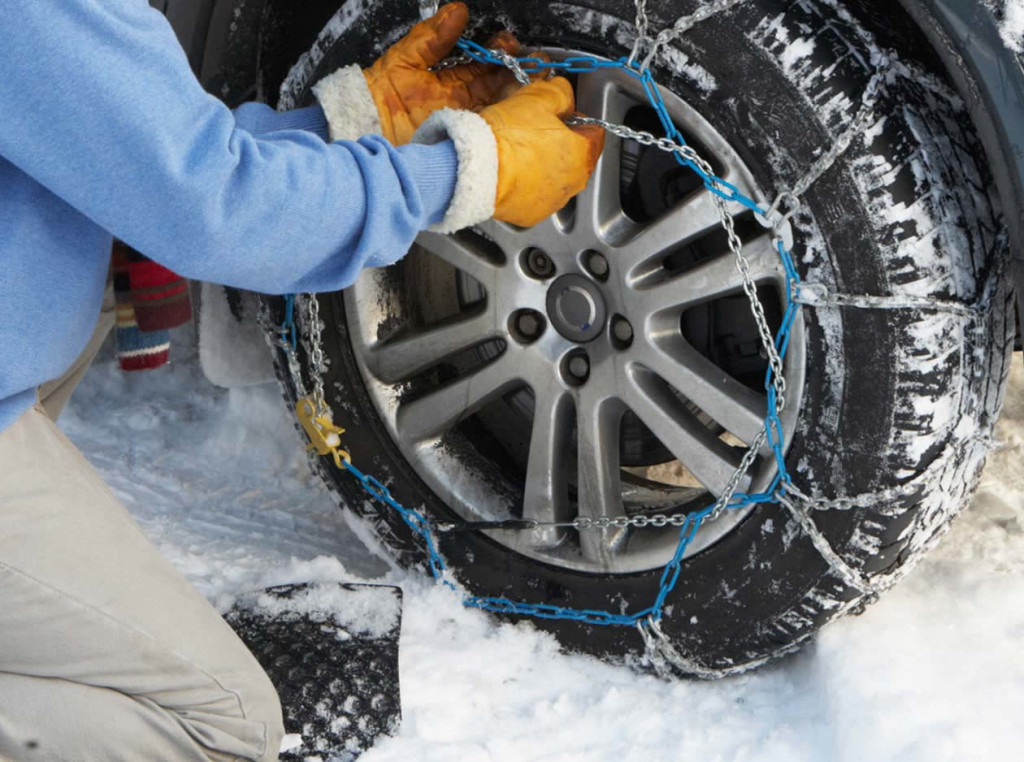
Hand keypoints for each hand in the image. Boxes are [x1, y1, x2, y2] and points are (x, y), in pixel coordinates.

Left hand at [364, 2, 520, 143]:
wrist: (366, 126)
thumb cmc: (380, 95)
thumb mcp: (406, 57)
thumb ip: (433, 36)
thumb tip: (458, 10)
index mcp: (447, 81)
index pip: (481, 64)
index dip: (498, 51)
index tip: (508, 42)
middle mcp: (459, 102)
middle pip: (496, 85)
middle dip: (516, 71)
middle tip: (532, 60)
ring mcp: (462, 122)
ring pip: (497, 107)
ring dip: (516, 94)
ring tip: (533, 80)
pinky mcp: (462, 140)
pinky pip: (488, 130)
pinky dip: (504, 119)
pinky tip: (517, 107)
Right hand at [479, 78, 604, 227]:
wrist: (476, 169)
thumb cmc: (507, 137)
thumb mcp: (538, 99)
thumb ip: (560, 93)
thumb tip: (564, 94)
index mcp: (581, 154)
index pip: (595, 134)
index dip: (577, 120)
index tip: (561, 116)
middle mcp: (572, 183)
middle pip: (576, 158)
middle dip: (560, 145)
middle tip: (535, 132)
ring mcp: (552, 202)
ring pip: (556, 179)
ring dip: (544, 167)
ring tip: (520, 154)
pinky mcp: (531, 215)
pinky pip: (536, 198)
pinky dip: (528, 186)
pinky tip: (512, 174)